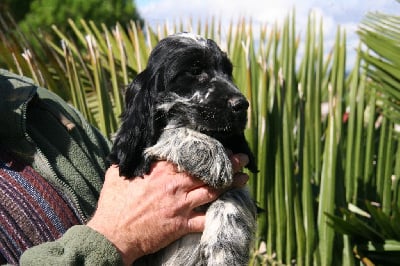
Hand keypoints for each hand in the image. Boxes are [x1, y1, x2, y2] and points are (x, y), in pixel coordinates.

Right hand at [87, 154, 248, 264]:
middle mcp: (174, 186)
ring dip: (230, 185)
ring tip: (244, 178)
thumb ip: (127, 163)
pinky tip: (232, 210)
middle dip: (226, 164)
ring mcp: (180, 205)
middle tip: (241, 158)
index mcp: (159, 172)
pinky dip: (219, 215)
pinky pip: (205, 220)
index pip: (188, 157)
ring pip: (212, 192)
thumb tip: (125, 152)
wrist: (113, 236)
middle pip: (206, 172)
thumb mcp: (116, 177)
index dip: (206, 151)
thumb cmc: (113, 206)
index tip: (218, 148)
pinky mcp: (181, 224)